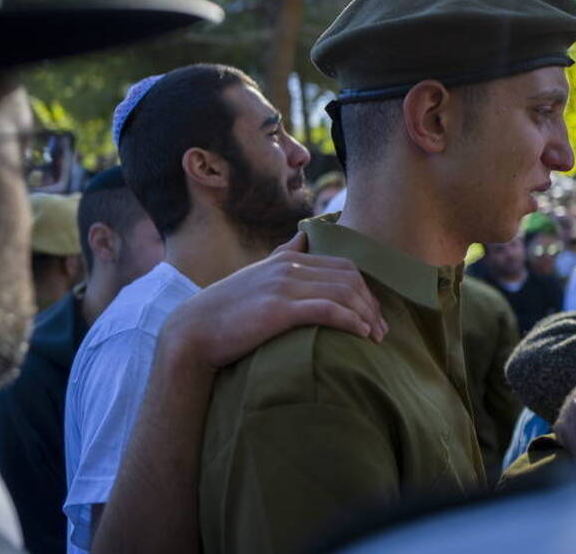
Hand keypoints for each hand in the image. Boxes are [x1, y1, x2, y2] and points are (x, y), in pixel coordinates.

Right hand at [159, 231, 387, 372]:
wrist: (192, 333)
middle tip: (383, 329)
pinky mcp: (278, 309)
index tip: (374, 314)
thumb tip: (302, 238)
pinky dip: (350, 320)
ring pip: (342, 292)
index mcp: (286, 258)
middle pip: (348, 278)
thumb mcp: (256, 275)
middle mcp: (288, 267)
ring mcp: (283, 286)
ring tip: (377, 337)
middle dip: (371, 304)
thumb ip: (282, 255)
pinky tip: (361, 334)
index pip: (342, 266)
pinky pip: (327, 309)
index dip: (365, 289)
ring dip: (366, 315)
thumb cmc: (226, 311)